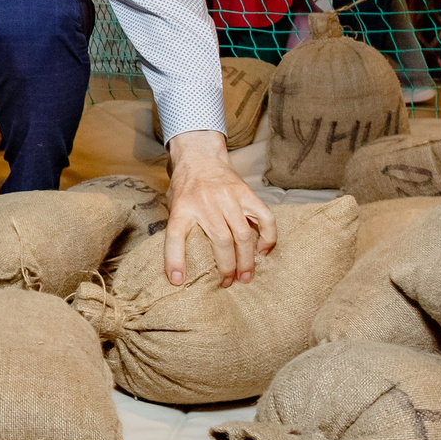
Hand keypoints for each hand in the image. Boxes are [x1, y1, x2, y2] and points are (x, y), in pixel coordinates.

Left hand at [164, 129, 275, 284]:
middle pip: (220, 240)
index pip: (175, 235)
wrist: (200, 156)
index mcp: (182, 207)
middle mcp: (206, 202)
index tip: (178, 280)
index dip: (175, 260)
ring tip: (246, 277)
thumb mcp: (173, 204)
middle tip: (227, 283)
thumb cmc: (185, 186)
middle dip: (226, 267)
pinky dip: (267, 237)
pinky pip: (264, 218)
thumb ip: (178, 228)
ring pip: (243, 234)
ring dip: (246, 259)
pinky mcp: (246, 193)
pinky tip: (263, 251)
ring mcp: (229, 197)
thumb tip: (178, 265)